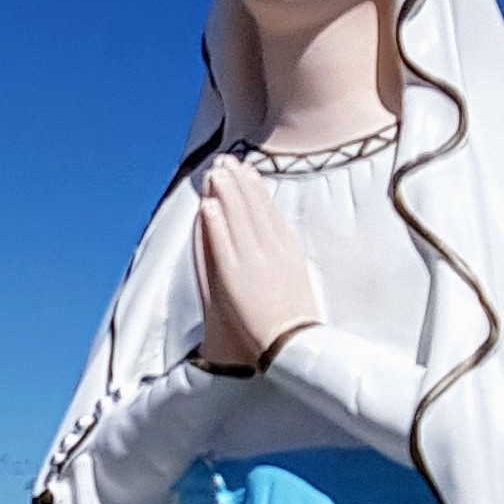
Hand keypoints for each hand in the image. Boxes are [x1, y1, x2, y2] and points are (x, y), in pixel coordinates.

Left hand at [194, 158, 323, 373]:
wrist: (291, 341)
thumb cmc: (294, 315)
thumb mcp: (297, 273)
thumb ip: (284, 252)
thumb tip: (277, 235)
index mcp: (288, 248)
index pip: (269, 210)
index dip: (256, 188)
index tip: (247, 169)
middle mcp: (271, 249)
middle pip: (253, 208)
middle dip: (238, 183)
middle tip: (225, 161)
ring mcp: (252, 261)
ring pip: (237, 220)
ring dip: (225, 194)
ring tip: (214, 174)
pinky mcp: (234, 276)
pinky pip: (223, 244)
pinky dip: (215, 224)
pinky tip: (207, 207)